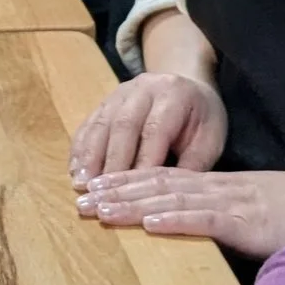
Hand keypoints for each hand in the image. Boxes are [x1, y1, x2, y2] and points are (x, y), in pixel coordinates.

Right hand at [71, 72, 226, 181]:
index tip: (135, 194)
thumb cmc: (201, 120)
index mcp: (173, 95)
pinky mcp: (104, 101)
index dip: (143, 162)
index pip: (155, 130)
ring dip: (89, 156)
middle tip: (101, 193)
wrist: (188, 87)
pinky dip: (80, 148)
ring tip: (81, 184)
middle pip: (123, 126)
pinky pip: (89, 124)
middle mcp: (143, 88)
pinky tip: (74, 170)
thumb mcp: (210, 140)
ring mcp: (120, 92)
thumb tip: (170, 197)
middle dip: (110, 162)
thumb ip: (192, 165)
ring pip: (101, 124)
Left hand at [77, 167, 284, 258]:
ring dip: (133, 204)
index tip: (94, 189)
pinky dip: (176, 219)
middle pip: (158, 185)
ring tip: (100, 209)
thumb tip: (196, 232)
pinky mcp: (250, 223)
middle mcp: (221, 189)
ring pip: (173, 198)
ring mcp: (235, 203)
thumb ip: (227, 221)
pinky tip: (150, 223)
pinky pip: (208, 219)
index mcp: (221, 187)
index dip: (128, 182)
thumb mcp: (257, 218)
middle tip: (79, 199)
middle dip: (117, 191)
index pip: (165, 180)